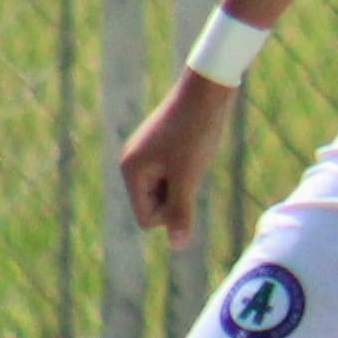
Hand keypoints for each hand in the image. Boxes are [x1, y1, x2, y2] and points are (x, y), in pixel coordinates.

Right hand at [118, 72, 237, 244]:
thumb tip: (177, 246)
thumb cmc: (196, 133)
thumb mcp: (189, 177)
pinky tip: (196, 148)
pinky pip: (172, 174)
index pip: (146, 219)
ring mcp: (144, 154)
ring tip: (193, 155)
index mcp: (131, 171)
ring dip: (184, 182)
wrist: (206, 91)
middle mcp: (131, 163)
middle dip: (178, 195)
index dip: (171, 214)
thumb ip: (180, 212)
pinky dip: (187, 169)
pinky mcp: (160, 146)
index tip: (187, 188)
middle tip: (192, 166)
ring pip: (166, 190)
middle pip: (155, 206)